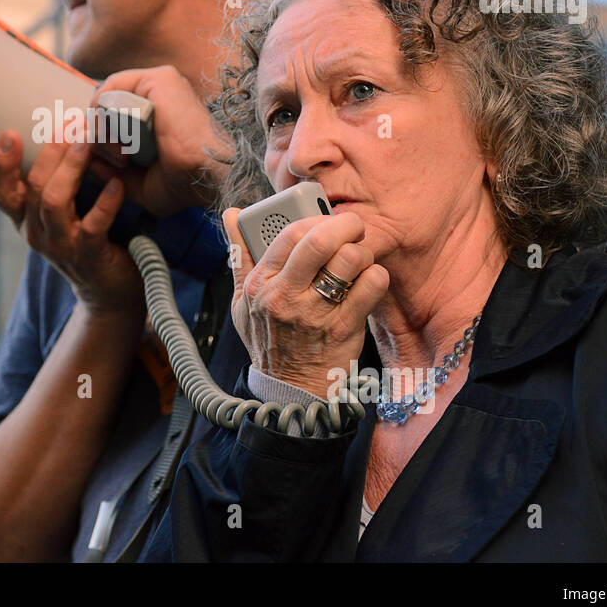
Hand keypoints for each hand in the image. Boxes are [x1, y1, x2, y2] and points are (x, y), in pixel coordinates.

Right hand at [0, 129, 145, 317]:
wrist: (109, 291)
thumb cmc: (88, 240)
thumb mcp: (65, 212)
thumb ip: (60, 179)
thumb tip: (69, 130)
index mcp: (27, 220)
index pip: (1, 192)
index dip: (1, 165)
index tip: (9, 134)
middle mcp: (37, 233)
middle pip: (32, 187)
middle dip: (50, 152)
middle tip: (70, 124)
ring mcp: (61, 246)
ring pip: (53, 202)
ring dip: (70, 169)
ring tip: (87, 143)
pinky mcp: (88, 256)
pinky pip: (93, 226)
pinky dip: (105, 202)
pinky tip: (117, 184)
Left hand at [93, 65, 231, 216]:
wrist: (206, 175)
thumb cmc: (184, 181)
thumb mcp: (141, 182)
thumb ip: (114, 171)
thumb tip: (89, 159)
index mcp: (160, 111)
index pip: (115, 111)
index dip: (102, 133)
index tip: (102, 157)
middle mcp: (160, 93)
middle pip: (108, 103)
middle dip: (100, 133)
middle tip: (113, 157)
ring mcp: (161, 82)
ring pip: (108, 97)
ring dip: (102, 127)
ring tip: (118, 152)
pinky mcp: (159, 80)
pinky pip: (113, 88)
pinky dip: (103, 111)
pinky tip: (113, 134)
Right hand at [222, 209, 388, 396]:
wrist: (289, 391)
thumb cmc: (267, 339)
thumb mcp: (242, 300)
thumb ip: (239, 255)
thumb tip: (231, 215)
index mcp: (260, 284)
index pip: (290, 234)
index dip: (315, 218)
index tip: (325, 219)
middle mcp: (285, 297)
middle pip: (320, 241)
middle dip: (345, 224)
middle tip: (353, 227)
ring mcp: (315, 313)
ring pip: (350, 259)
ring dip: (362, 252)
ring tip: (359, 259)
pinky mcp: (343, 328)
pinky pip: (371, 285)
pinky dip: (376, 277)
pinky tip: (368, 282)